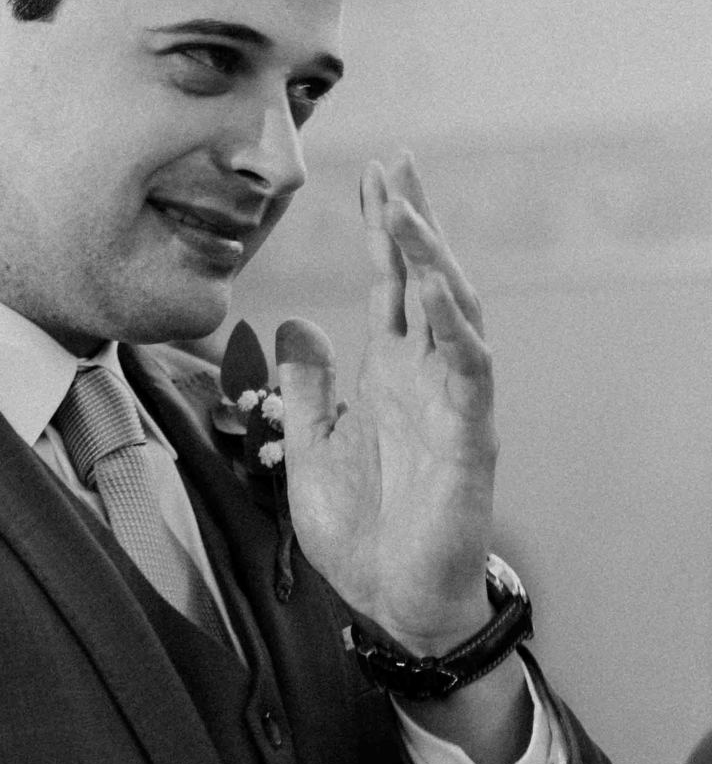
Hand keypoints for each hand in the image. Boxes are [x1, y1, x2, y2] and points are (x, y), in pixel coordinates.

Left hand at [276, 153, 495, 654]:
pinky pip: (469, 370)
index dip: (382, 231)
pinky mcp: (470, 437)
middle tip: (397, 163)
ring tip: (405, 210)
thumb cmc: (360, 528)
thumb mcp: (309, 443)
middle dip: (411, 222)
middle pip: (425, 280)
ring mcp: (452, 402)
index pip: (389, 285)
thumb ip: (307, 382)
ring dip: (431, 260)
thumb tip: (293, 320)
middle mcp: (425, 376)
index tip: (372, 174)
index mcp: (389, 372)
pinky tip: (434, 288)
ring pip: (454, 312)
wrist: (393, 601)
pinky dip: (454, 326)